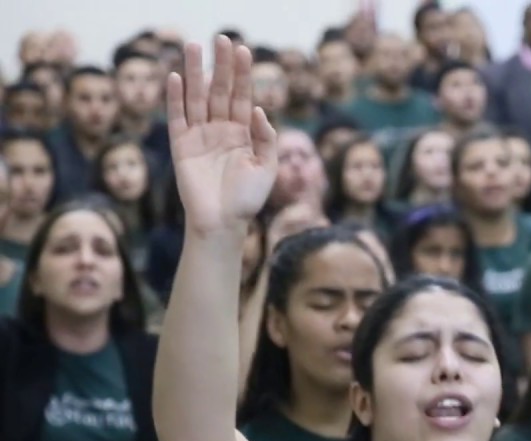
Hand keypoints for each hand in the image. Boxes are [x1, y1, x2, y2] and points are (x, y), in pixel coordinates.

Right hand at [169, 37, 277, 238]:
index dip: (242, 74)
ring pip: (196, 97)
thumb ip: (266, 138)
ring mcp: (200, 135)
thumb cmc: (248, 200)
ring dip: (195, 72)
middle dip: (221, 65)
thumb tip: (258, 110)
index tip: (243, 50)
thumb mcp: (267, 167)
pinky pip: (178, 117)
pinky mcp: (182, 145)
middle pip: (219, 90)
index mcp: (243, 133)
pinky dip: (176, 98)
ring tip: (194, 46)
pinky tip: (176, 77)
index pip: (242, 96)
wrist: (224, 222)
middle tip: (221, 38)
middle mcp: (221, 130)